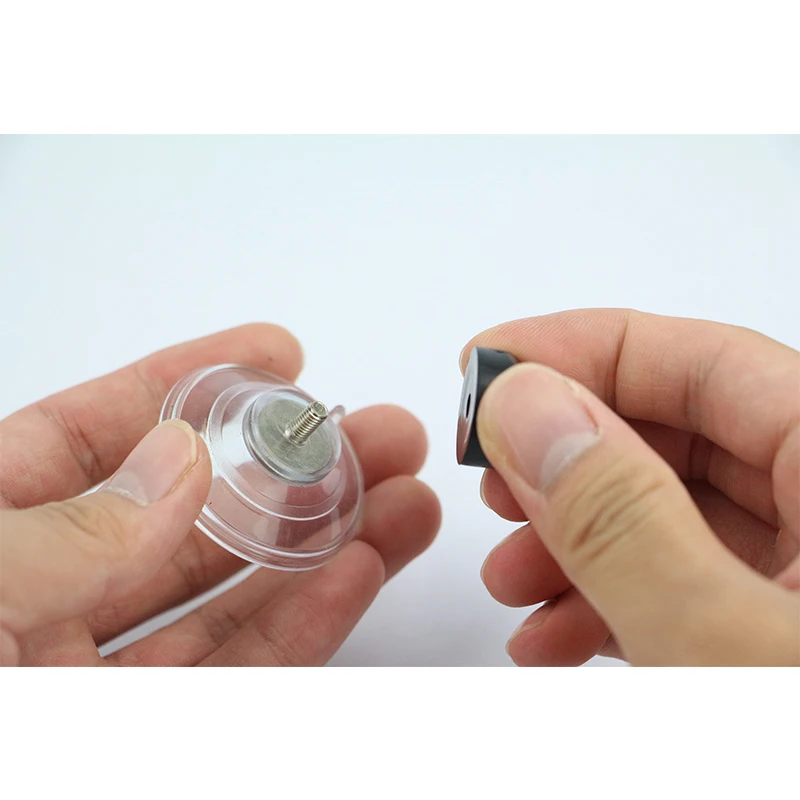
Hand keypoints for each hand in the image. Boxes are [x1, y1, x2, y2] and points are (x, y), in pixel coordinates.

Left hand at [0, 325, 439, 665]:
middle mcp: (43, 608)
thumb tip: (176, 459)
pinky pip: (244, 679)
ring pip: (232, 595)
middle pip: (188, 515)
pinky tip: (358, 569)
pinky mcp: (155, 749)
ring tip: (398, 495)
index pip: (89, 440)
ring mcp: (102, 684)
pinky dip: (307, 623)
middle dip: (291, 465)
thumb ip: (57, 534)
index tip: (274, 354)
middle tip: (371, 430)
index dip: (187, 384)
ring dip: (324, 540)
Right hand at [463, 309, 799, 665]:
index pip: (709, 361)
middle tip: (490, 478)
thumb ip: (621, 519)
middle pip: (682, 437)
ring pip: (674, 515)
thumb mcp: (726, 645)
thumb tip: (522, 406)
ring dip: (574, 541)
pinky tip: (554, 635)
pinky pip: (690, 585)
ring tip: (510, 580)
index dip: (582, 350)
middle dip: (565, 461)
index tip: (486, 365)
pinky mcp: (782, 631)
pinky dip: (613, 600)